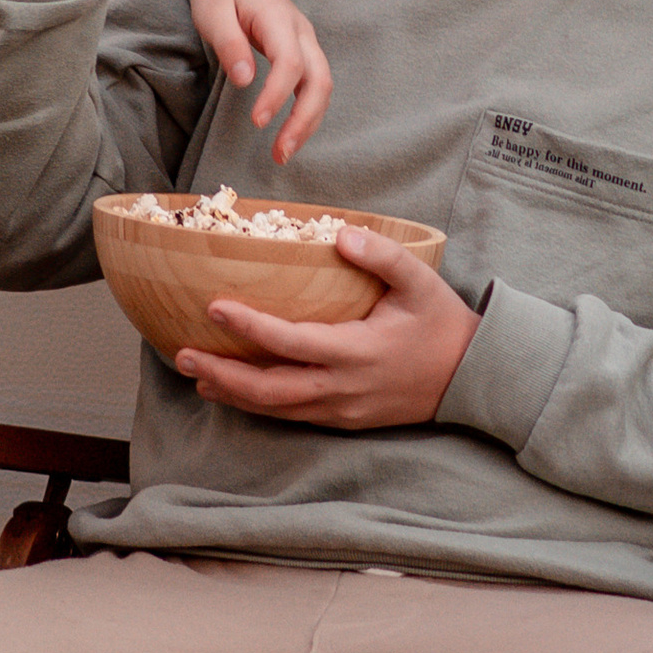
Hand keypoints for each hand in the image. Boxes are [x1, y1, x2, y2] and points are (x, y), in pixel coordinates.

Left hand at [177, 226, 477, 430]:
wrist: (469, 378)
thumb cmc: (441, 324)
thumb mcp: (420, 282)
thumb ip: (382, 255)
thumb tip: (341, 233)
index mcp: (357, 351)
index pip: (291, 341)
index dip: (249, 326)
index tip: (214, 306)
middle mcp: (343, 386)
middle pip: (270, 389)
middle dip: (223, 374)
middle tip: (183, 354)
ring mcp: (341, 409)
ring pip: (275, 408)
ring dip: (232, 393)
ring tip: (194, 373)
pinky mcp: (342, 419)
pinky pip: (291, 415)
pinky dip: (257, 405)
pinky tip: (232, 392)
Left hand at [190, 0, 334, 164]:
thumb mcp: (212, 9)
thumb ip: (229, 44)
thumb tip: (246, 81)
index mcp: (279, 20)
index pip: (290, 63)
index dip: (277, 95)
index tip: (257, 121)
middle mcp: (301, 33)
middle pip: (320, 80)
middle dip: (304, 121)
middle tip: (280, 152)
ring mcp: (306, 43)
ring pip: (323, 87)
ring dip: (308, 123)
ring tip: (283, 152)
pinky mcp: (302, 53)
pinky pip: (314, 86)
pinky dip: (306, 113)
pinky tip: (289, 134)